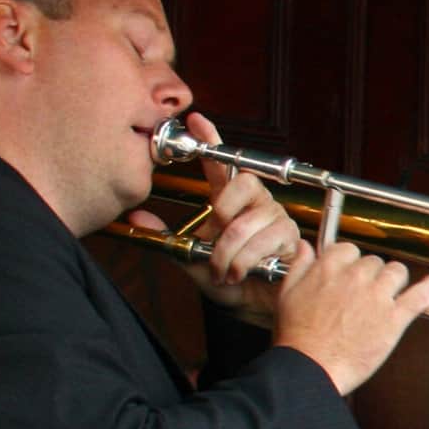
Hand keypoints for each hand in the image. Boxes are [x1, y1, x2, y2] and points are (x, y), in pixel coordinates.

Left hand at [170, 113, 303, 317]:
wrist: (253, 307)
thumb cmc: (229, 280)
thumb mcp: (190, 258)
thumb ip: (167, 237)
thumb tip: (137, 214)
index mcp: (231, 202)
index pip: (221, 165)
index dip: (211, 140)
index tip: (196, 121)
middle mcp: (257, 204)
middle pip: (244, 183)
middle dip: (224, 211)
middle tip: (216, 235)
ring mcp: (277, 219)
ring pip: (248, 222)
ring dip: (229, 252)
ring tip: (224, 271)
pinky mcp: (292, 239)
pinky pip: (266, 242)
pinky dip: (245, 262)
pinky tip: (241, 274)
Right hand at [271, 236, 428, 395]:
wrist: (311, 368)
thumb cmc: (298, 339)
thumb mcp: (287, 294)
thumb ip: (300, 266)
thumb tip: (305, 247)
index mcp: (328, 269)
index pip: (350, 250)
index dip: (352, 263)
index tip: (352, 273)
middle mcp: (355, 278)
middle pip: (375, 262)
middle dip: (373, 275)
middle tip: (367, 292)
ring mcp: (377, 297)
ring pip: (397, 272)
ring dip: (396, 281)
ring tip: (392, 294)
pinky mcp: (394, 318)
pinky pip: (420, 295)